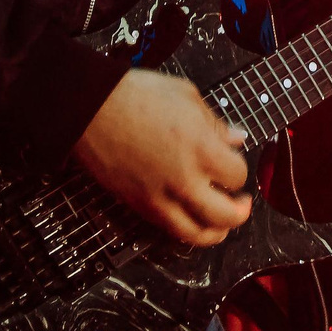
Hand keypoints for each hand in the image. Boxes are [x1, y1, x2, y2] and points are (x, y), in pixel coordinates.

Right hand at [72, 69, 250, 246]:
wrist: (90, 108)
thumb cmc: (134, 96)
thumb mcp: (186, 96)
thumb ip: (215, 123)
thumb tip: (236, 138)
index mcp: (200, 147)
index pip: (237, 176)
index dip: (239, 171)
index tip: (234, 164)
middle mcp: (183, 178)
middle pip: (225, 215)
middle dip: (239, 212)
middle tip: (242, 204)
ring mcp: (160, 196)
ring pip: (197, 234)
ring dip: (216, 233)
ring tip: (221, 224)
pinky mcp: (138, 205)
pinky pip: (169, 230)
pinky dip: (186, 232)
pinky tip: (192, 221)